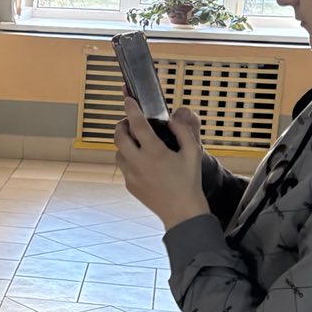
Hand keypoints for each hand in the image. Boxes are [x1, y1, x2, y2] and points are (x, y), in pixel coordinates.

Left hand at [114, 99, 208, 230]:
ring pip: (118, 152)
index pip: (137, 124)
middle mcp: (139, 163)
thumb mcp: (193, 153)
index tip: (128, 100)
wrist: (182, 212)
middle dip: (121, 125)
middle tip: (129, 122)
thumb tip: (172, 120)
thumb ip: (182, 132)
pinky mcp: (130, 185)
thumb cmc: (189, 183)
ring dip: (124, 144)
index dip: (131, 109)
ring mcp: (132, 175)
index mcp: (155, 152)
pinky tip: (142, 161)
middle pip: (119, 137)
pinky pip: (124, 167)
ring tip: (136, 142)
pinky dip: (129, 160)